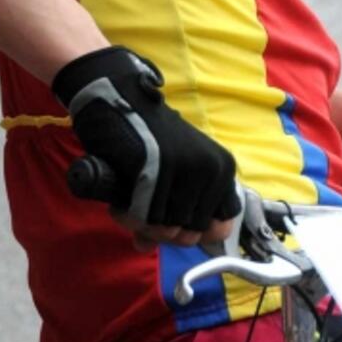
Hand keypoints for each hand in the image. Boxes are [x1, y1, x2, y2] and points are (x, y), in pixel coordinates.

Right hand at [53, 46, 239, 245]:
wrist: (118, 96)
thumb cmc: (144, 135)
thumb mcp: (172, 170)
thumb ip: (170, 209)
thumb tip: (150, 245)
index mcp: (223, 167)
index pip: (221, 224)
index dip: (193, 233)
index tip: (170, 224)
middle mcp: (212, 168)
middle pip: (192, 232)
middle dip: (163, 233)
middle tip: (141, 216)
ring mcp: (187, 167)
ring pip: (168, 228)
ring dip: (142, 225)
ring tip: (127, 206)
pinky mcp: (157, 168)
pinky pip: (146, 217)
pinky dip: (129, 217)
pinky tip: (120, 203)